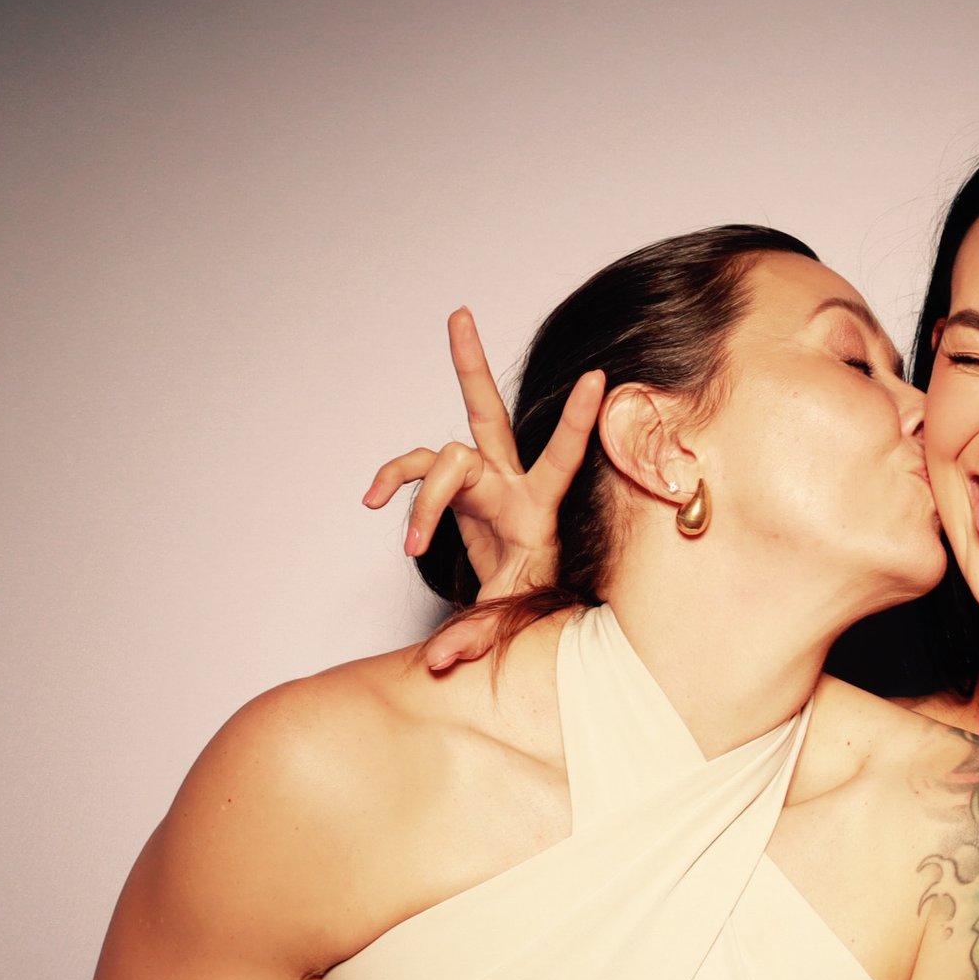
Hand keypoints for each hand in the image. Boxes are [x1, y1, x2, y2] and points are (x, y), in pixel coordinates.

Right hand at [363, 306, 596, 619]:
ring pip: (438, 450)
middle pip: (486, 415)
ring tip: (405, 540)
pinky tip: (377, 506)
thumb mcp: (509, 620)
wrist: (519, 609)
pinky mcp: (454, 491)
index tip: (601, 379)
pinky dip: (395, 486)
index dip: (578, 422)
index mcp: (538, 509)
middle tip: (458, 315)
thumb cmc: (526, 606)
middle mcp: (507, 483)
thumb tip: (440, 664)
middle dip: (470, 367)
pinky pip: (415, 472)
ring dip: (413, 491)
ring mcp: (477, 483)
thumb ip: (474, 638)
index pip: (563, 458)